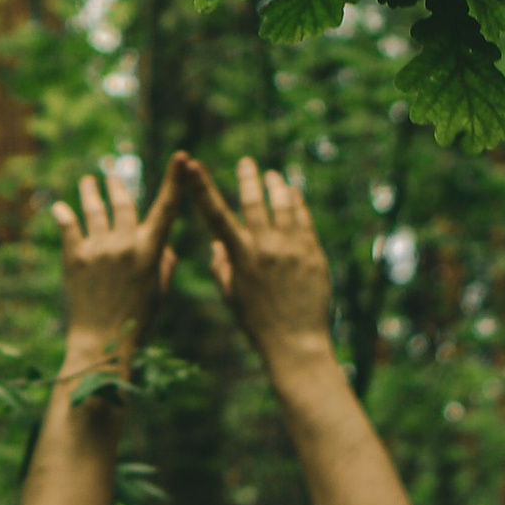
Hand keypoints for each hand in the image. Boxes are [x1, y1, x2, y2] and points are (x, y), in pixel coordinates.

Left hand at [51, 165, 175, 374]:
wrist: (101, 343)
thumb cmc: (136, 321)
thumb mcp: (158, 292)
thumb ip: (163, 264)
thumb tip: (164, 245)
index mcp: (150, 251)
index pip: (167, 207)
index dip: (175, 180)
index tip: (182, 156)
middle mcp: (125, 244)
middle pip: (124, 203)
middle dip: (118, 186)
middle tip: (111, 174)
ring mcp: (98, 249)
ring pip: (95, 210)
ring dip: (90, 193)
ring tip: (86, 182)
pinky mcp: (74, 258)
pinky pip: (68, 227)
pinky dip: (63, 214)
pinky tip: (58, 207)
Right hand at [176, 154, 333, 366]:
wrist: (296, 343)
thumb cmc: (258, 323)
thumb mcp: (231, 297)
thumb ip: (221, 267)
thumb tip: (216, 245)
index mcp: (240, 257)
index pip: (214, 214)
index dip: (200, 187)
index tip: (190, 164)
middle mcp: (265, 248)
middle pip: (254, 202)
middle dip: (248, 178)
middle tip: (246, 162)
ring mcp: (292, 249)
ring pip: (284, 205)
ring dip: (277, 186)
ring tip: (274, 175)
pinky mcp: (313, 254)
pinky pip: (305, 220)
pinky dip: (298, 204)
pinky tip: (294, 194)